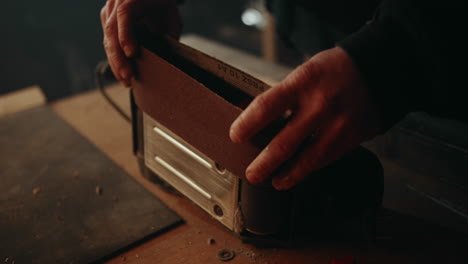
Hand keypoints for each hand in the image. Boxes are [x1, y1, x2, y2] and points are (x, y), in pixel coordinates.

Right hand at [100, 0, 180, 86]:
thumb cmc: (164, 4)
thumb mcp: (172, 17)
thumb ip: (169, 34)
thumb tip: (166, 58)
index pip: (124, 13)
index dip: (126, 34)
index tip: (132, 54)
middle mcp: (116, 1)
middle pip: (111, 30)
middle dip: (119, 57)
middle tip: (128, 76)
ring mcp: (109, 11)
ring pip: (107, 38)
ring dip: (115, 62)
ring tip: (126, 80)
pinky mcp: (107, 20)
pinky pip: (108, 41)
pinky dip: (114, 59)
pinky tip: (121, 73)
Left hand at [230, 47, 380, 189]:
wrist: (378, 70)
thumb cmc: (334, 70)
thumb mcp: (306, 72)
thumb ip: (286, 96)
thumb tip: (259, 121)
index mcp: (301, 83)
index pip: (266, 106)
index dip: (247, 124)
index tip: (235, 136)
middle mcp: (318, 105)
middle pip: (284, 142)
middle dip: (264, 163)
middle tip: (251, 173)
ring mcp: (336, 125)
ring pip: (306, 159)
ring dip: (286, 175)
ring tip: (273, 182)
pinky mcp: (350, 138)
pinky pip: (324, 159)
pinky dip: (307, 170)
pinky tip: (295, 175)